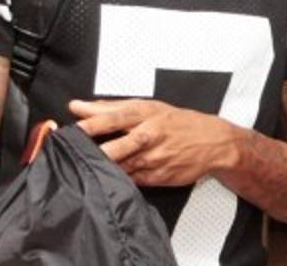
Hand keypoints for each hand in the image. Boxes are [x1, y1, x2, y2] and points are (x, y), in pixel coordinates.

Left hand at [69, 99, 240, 185]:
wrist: (213, 142)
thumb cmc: (177, 122)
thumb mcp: (148, 107)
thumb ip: (109, 107)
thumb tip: (78, 106)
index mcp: (145, 114)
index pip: (114, 118)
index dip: (93, 124)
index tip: (74, 128)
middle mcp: (149, 136)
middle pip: (119, 147)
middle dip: (98, 152)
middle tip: (76, 155)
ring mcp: (154, 159)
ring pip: (123, 167)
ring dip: (104, 169)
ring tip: (85, 169)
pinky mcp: (158, 177)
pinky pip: (131, 180)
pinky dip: (118, 180)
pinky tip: (105, 179)